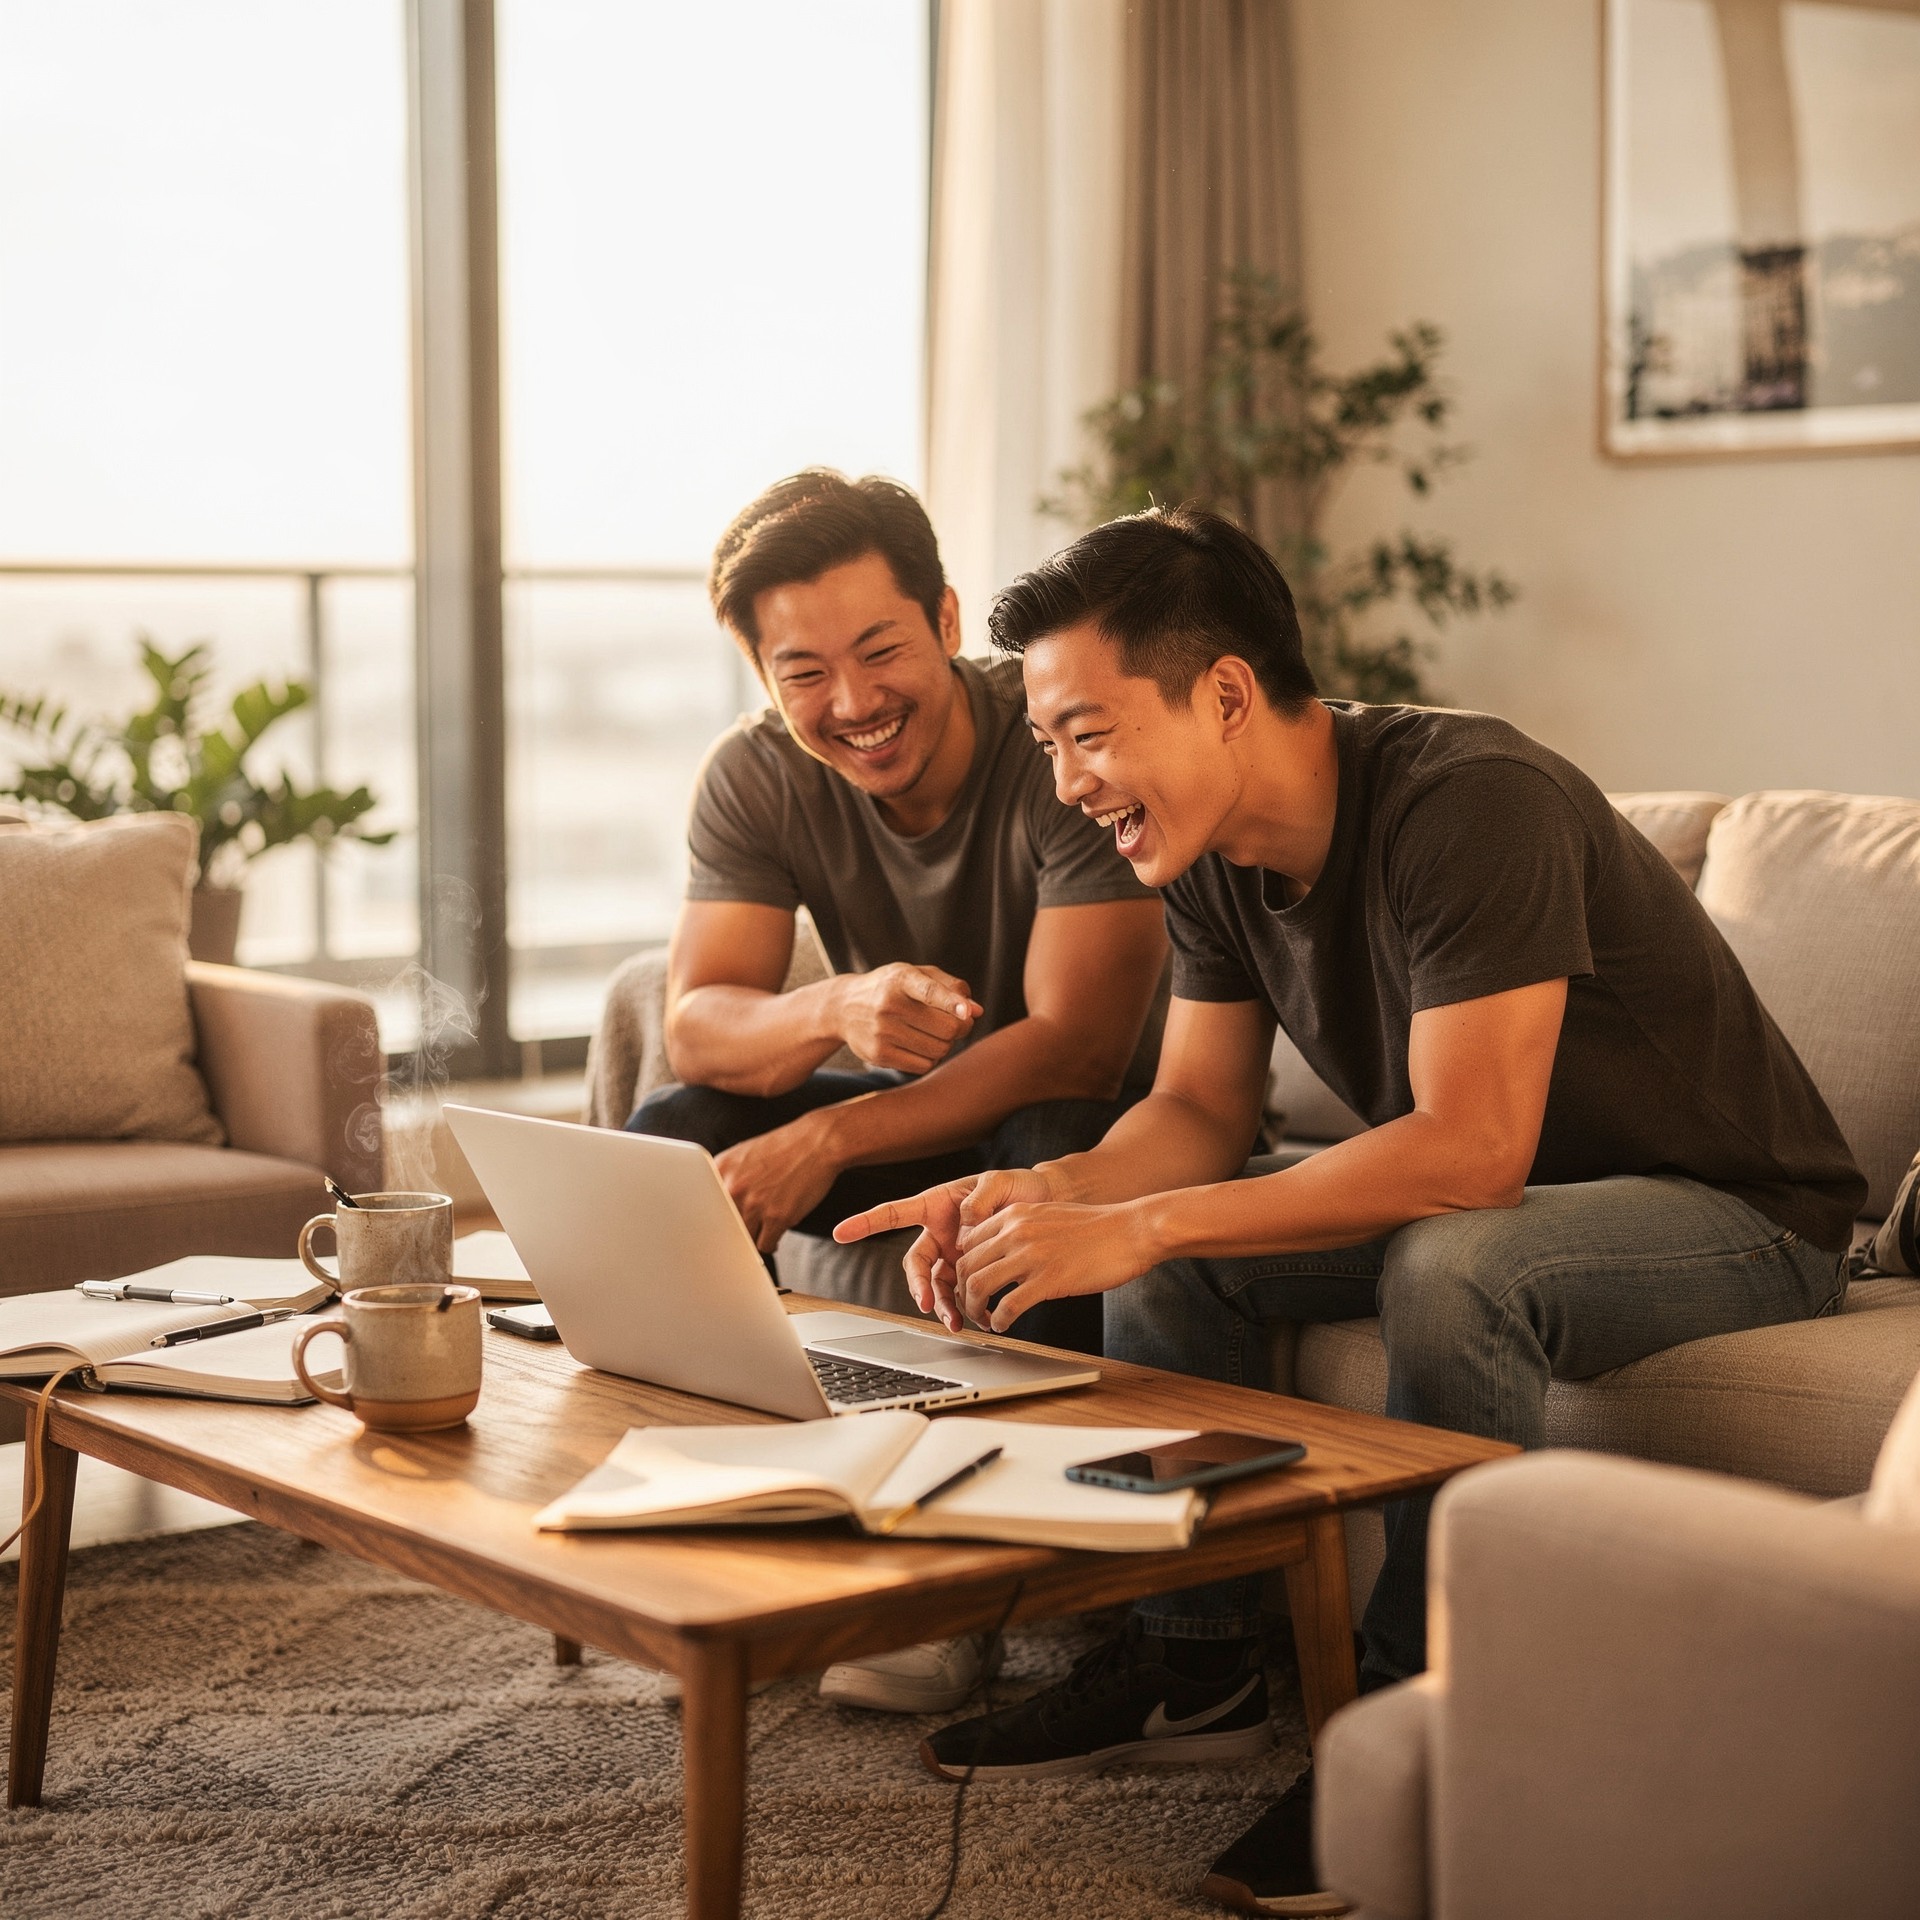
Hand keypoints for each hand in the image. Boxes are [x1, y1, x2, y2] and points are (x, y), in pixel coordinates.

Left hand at [714, 1115, 840, 1252]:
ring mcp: (754, 1203)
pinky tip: (776, 1234)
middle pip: (723, 1227)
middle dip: (734, 1232)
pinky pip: (765, 1246)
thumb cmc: (785, 1148)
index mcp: (721, 1168)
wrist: (818, 1142)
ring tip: (764, 1229)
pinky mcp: (777, 1217)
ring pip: (744, 1239)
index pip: (703, 1207)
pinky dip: (771, 1243)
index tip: (712, 1231)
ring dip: (754, 1237)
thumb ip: (726, 1177)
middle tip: (744, 1232)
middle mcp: (733, 1187)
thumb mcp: (745, 1154)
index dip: (710, 1221)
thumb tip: (713, 1209)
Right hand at [833, 964, 982, 1075]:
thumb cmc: (892, 988)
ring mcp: (881, 1032)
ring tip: (933, 1032)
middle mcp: (888, 1005)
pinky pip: (923, 1066)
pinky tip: (919, 1045)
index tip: (967, 1012)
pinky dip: (929, 1058)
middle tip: (957, 1023)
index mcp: (900, 979)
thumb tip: (977, 1011)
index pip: (929, 991)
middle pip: (946, 1028)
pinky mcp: (878, 1055)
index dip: (951, 1003)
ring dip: (945, 1044)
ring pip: (939, 1050)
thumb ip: (951, 987)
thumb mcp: (917, 975)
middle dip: (961, 1028)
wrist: (843, 1008)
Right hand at [833, 1168, 1053, 1330]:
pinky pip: (961, 1294)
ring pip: (937, 1285)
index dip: (867, 1222)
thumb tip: (964, 1225)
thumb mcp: (1000, 1182)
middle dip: (918, 1285)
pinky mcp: (972, 1270)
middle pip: (916, 1263)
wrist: (1048, 1203)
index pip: (895, 1213)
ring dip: (943, 1306)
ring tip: (956, 1323)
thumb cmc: (1018, 1187)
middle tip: (928, 1303)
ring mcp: (954, 1253)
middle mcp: (940, 1231)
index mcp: (937, 1204)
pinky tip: (981, 1319)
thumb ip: (980, 1199)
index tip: (841, 1233)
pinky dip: (968, 1309)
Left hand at [954, 1197, 1159, 1331]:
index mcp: (1015, 1214)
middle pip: (965, 1266)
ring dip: (975, 1310)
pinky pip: (1007, 1306)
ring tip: (986, 1320)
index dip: (962, 1269)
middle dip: (963, 1293)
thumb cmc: (1097, 1227)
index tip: (970, 1285)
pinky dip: (999, 1321)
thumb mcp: (1049, 1215)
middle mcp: (1016, 1232)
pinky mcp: (1049, 1280)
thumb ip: (1022, 1229)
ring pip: (978, 1286)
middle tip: (974, 1308)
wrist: (1131, 1230)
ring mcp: (1031, 1255)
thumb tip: (1004, 1252)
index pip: (967, 1243)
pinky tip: (1004, 1326)